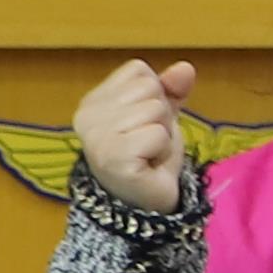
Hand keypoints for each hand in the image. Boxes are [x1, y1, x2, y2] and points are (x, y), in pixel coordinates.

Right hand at [71, 58, 197, 214]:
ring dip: (163, 135)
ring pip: (156, 109)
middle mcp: (86, 116)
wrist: (146, 205)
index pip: (139, 70)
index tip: (143, 126)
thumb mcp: (162, 116)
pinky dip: (162, 150)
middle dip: (161, 117)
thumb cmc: (150, 158)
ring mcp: (96, 137)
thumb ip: (171, 89)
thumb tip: (186, 67)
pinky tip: (148, 165)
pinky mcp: (113, 157)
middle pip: (149, 88)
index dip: (155, 96)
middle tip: (147, 144)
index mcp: (92, 101)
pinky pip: (157, 133)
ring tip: (148, 155)